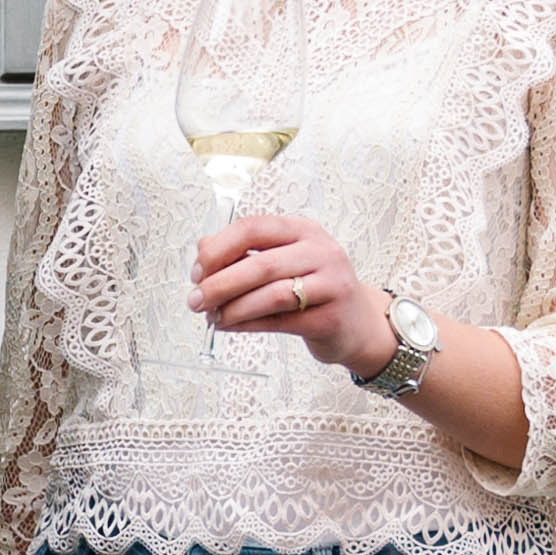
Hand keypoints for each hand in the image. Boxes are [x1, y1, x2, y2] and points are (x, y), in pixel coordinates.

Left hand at [193, 206, 391, 370]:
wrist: (358, 323)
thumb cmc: (313, 290)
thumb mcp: (284, 261)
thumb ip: (246, 255)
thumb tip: (202, 253)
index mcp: (303, 230)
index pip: (253, 228)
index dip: (218, 249)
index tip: (197, 271)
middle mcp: (321, 252)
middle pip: (260, 264)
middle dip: (219, 284)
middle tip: (196, 300)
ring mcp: (331, 284)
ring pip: (271, 294)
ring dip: (232, 308)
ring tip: (213, 317)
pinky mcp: (331, 318)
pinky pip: (280, 321)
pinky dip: (247, 325)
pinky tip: (230, 326)